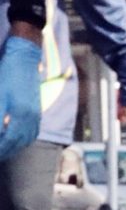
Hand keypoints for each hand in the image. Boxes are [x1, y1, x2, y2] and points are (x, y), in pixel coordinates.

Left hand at [0, 33, 42, 164]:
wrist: (24, 57)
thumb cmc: (7, 73)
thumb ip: (0, 116)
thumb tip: (0, 131)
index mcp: (20, 113)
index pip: (7, 140)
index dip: (0, 148)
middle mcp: (30, 118)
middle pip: (17, 143)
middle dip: (5, 151)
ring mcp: (36, 115)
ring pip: (26, 140)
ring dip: (14, 148)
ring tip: (4, 152)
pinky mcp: (37, 112)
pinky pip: (32, 133)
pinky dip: (24, 142)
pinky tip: (17, 142)